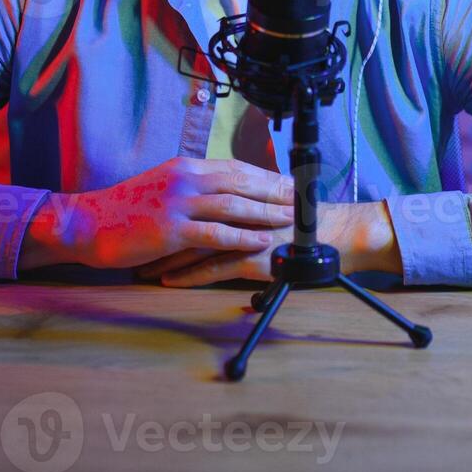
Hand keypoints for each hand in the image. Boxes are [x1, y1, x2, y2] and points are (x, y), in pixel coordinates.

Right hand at [21, 158, 294, 270]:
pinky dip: (241, 237)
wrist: (86, 224)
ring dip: (266, 212)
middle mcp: (185, 179)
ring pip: (233, 205)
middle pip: (241, 182)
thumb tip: (219, 191)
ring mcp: (178, 203)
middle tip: (303, 199)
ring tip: (291, 219)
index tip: (289, 182)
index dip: (265, 175)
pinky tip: (261, 241)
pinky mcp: (171, 229)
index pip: (235, 167)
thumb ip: (190, 187)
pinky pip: (215, 233)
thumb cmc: (123, 210)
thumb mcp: (160, 187)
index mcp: (184, 167)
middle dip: (275, 191)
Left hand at [134, 201, 401, 286]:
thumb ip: (248, 197)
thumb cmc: (307, 219)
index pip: (198, 196)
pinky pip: (214, 267)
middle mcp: (241, 208)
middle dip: (158, 232)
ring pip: (195, 243)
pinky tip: (167, 281)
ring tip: (141, 267)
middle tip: (131, 244)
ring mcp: (246, 232)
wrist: (340, 234)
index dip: (168, 207)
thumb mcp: (273, 199)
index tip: (144, 218)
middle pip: (188, 217)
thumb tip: (223, 197)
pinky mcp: (255, 256)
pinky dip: (187, 275)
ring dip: (165, 256)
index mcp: (243, 190)